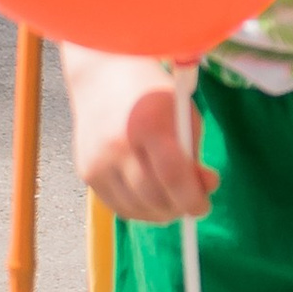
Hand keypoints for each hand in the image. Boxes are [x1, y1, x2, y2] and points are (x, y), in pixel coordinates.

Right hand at [64, 49, 214, 224]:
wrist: (103, 78)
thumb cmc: (152, 96)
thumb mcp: (183, 116)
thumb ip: (194, 156)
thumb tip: (206, 190)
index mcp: (147, 124)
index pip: (172, 176)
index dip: (192, 199)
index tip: (203, 207)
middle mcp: (117, 145)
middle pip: (153, 197)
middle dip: (178, 208)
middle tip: (190, 204)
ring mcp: (97, 161)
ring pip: (134, 208)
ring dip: (159, 213)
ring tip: (172, 201)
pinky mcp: (86, 172)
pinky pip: (117, 206)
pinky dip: (138, 209)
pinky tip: (150, 200)